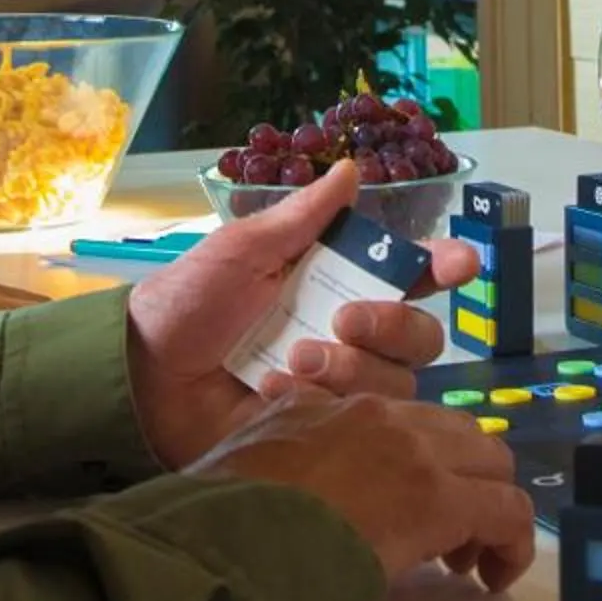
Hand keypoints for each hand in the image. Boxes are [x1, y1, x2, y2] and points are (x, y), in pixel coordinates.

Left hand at [124, 158, 473, 467]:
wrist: (141, 380)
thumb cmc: (186, 306)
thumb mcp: (240, 251)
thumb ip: (300, 218)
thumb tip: (351, 169)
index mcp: (332, 283)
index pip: (406, 276)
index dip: (441, 267)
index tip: (460, 262)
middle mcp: (347, 335)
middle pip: (419, 336)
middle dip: (392, 324)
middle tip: (343, 320)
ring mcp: (336, 388)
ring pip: (397, 384)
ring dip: (351, 367)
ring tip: (294, 362)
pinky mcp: (320, 431)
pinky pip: (357, 423)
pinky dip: (320, 401)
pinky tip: (276, 393)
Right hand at [187, 389, 535, 591]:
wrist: (223, 543)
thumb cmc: (221, 521)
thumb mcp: (248, 460)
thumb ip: (286, 452)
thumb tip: (301, 476)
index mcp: (336, 406)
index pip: (410, 420)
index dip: (424, 464)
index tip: (408, 507)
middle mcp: (382, 417)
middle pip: (462, 435)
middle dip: (466, 482)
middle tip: (444, 541)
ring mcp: (415, 454)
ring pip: (493, 464)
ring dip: (489, 510)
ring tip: (463, 562)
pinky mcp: (438, 501)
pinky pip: (507, 513)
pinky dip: (511, 545)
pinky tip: (493, 579)